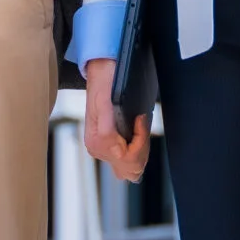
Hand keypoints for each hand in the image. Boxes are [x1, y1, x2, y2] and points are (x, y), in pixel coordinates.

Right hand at [82, 59, 150, 182]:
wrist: (103, 70)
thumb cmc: (105, 81)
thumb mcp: (105, 102)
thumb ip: (108, 131)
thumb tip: (117, 150)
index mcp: (97, 141)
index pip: (126, 158)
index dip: (139, 141)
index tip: (140, 119)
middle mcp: (99, 149)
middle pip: (130, 169)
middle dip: (141, 149)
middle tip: (141, 125)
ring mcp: (104, 148)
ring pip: (130, 168)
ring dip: (140, 150)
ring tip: (139, 128)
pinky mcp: (110, 145)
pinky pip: (128, 159)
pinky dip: (137, 148)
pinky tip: (136, 132)